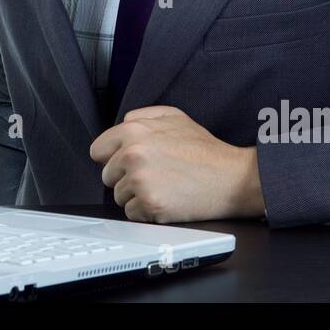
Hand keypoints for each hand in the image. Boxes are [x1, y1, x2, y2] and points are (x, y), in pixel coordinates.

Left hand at [89, 105, 264, 222]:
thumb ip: (143, 116)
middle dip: (125, 178)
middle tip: (153, 176)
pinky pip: (132, 213)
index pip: (97, 150)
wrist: (232, 178)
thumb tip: (122, 123)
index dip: (112, 158)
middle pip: (107, 176)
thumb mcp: (175, 117)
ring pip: (119, 196)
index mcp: (134, 131)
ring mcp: (140, 181)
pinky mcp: (150, 205)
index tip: (126, 163)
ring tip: (163, 187)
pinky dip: (145, 212)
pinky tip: (165, 201)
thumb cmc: (206, 151)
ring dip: (136, 196)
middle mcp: (133, 155)